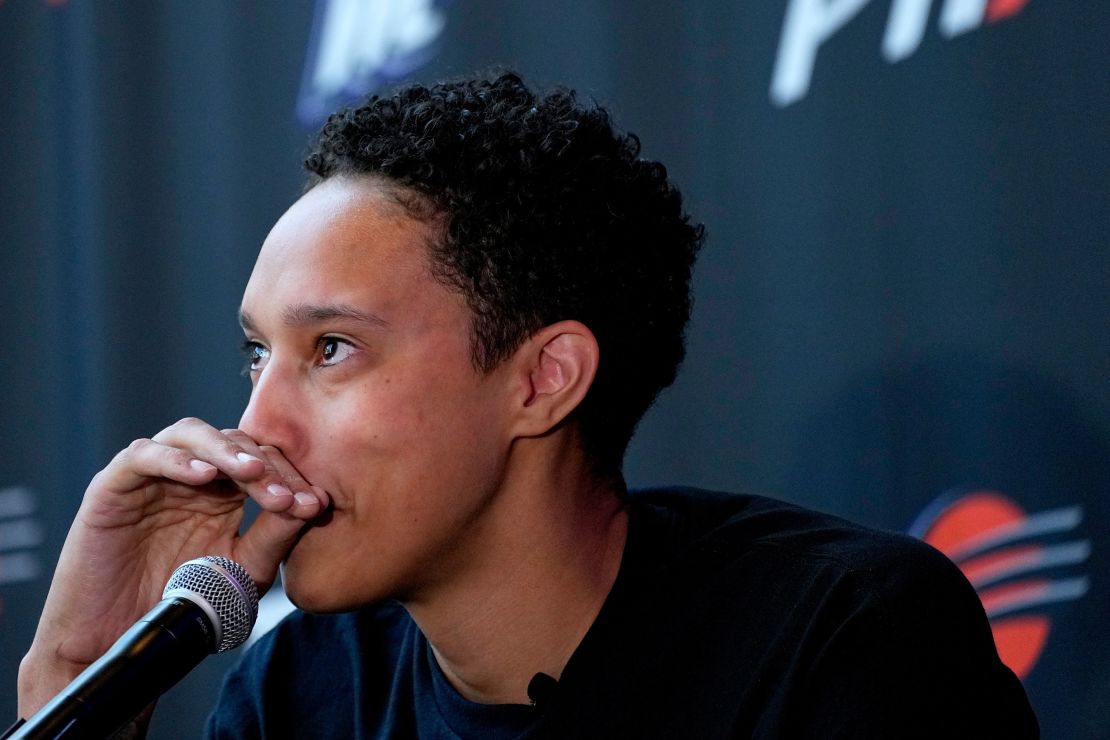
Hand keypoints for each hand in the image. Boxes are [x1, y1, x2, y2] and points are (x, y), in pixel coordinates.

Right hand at [17, 417, 328, 716]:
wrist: (126, 637)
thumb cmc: (185, 602)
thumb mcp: (244, 570)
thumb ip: (276, 536)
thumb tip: (313, 504)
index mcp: (225, 490)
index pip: (263, 461)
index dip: (290, 477)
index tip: (314, 504)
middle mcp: (192, 475)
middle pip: (234, 443)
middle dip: (265, 466)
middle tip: (287, 495)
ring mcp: (153, 475)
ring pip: (191, 434)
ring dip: (225, 450)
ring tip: (252, 473)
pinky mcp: (114, 485)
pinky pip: (143, 455)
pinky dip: (176, 459)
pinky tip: (204, 476)